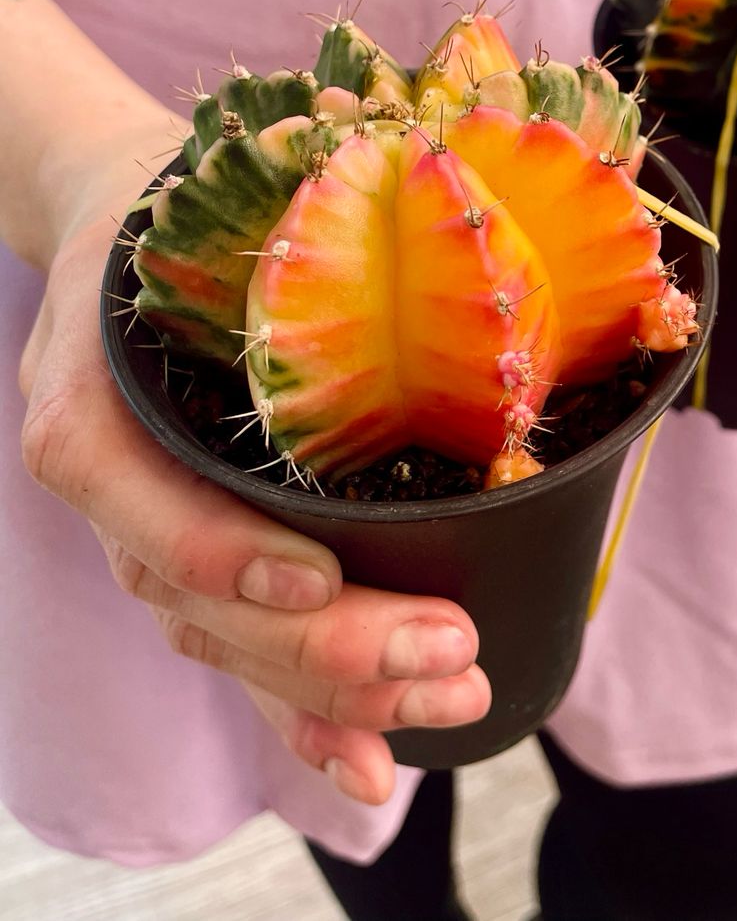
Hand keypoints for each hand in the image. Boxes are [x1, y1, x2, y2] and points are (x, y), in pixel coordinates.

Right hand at [19, 206, 488, 806]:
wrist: (129, 223)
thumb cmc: (178, 212)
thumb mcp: (199, 204)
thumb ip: (277, 217)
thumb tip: (416, 162)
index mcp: (95, 407)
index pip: (149, 509)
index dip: (227, 559)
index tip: (324, 583)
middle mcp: (116, 490)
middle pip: (203, 606)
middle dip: (329, 649)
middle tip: (447, 652)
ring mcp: (150, 534)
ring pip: (230, 645)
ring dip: (338, 694)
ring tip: (449, 700)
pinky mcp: (196, 556)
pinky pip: (240, 652)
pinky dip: (301, 717)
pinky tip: (366, 766)